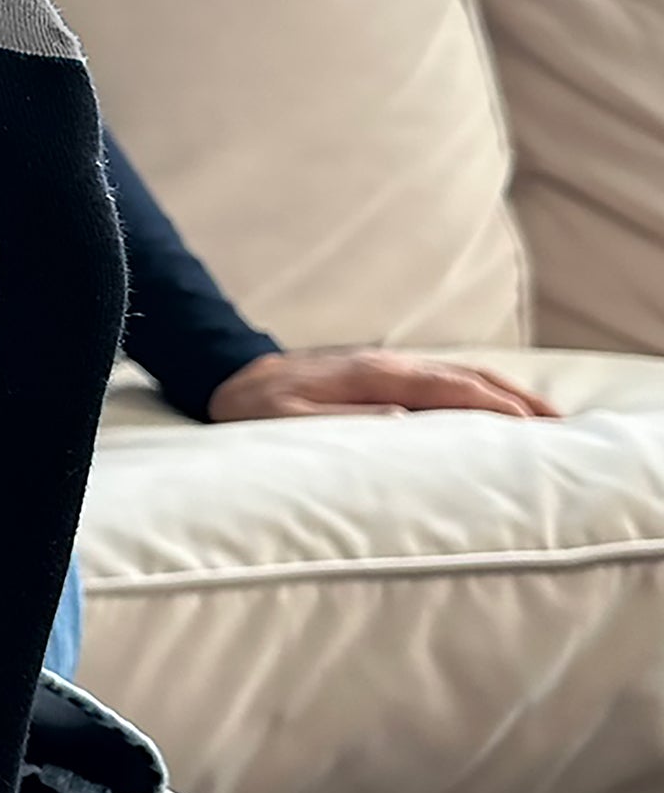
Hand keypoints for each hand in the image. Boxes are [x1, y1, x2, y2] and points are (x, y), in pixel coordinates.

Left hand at [207, 347, 561, 422]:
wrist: (231, 377)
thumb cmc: (256, 408)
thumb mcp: (286, 419)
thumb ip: (340, 420)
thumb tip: (400, 419)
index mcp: (370, 376)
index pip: (445, 389)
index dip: (491, 407)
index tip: (530, 428)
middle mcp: (386, 364)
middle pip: (465, 376)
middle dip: (516, 399)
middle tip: (561, 427)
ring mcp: (386, 364)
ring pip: (459, 373)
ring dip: (505, 393)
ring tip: (546, 419)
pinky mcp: (382, 372)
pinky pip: (442, 377)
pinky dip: (478, 388)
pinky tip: (494, 405)